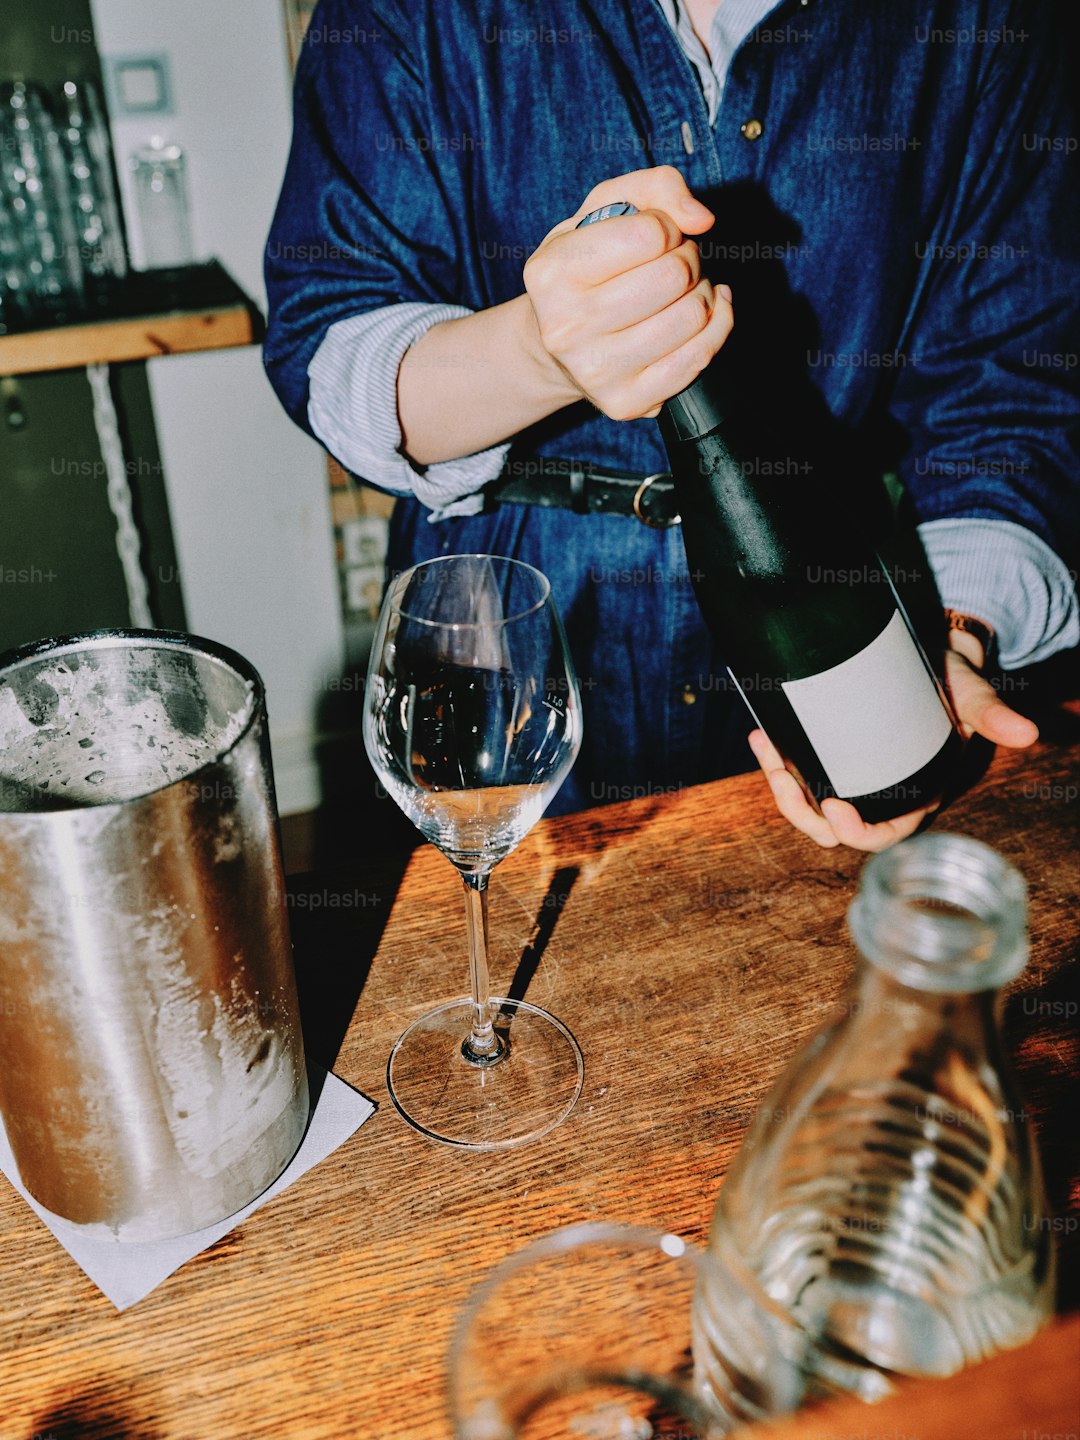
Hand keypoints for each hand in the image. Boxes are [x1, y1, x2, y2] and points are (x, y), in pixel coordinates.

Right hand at [522, 166, 733, 421]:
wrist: (556, 347)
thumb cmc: (585, 272)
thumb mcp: (602, 212)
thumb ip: (655, 188)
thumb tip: (701, 218)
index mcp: (552, 273)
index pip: (650, 233)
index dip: (667, 228)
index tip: (658, 238)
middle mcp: (566, 327)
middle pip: (673, 277)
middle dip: (688, 261)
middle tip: (675, 266)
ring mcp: (595, 371)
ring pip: (691, 317)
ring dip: (702, 295)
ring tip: (684, 292)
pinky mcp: (625, 403)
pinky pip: (697, 359)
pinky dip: (716, 329)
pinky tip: (704, 316)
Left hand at [748, 629, 1038, 850]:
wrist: (934, 657)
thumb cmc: (953, 682)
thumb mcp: (972, 695)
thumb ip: (992, 713)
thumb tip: (1026, 733)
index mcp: (916, 794)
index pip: (885, 834)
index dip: (856, 832)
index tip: (833, 805)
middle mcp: (880, 794)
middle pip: (831, 828)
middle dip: (800, 808)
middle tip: (783, 771)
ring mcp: (852, 778)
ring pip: (808, 805)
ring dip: (781, 786)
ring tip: (767, 749)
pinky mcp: (832, 757)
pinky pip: (800, 774)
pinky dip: (776, 761)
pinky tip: (762, 737)